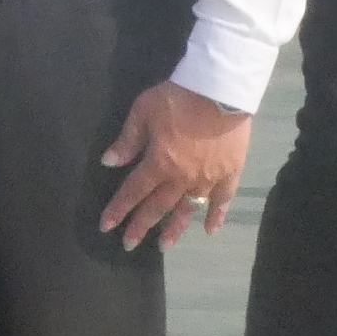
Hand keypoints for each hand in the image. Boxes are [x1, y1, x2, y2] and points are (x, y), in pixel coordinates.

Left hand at [98, 79, 253, 250]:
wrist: (222, 88)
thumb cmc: (178, 97)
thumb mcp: (143, 111)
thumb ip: (128, 140)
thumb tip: (109, 163)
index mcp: (159, 163)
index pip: (133, 192)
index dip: (118, 210)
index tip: (106, 226)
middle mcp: (181, 178)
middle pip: (157, 207)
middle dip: (141, 226)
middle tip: (130, 245)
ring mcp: (208, 179)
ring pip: (187, 210)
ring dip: (174, 229)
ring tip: (164, 247)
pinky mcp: (230, 173)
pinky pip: (222, 200)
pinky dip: (216, 216)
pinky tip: (209, 231)